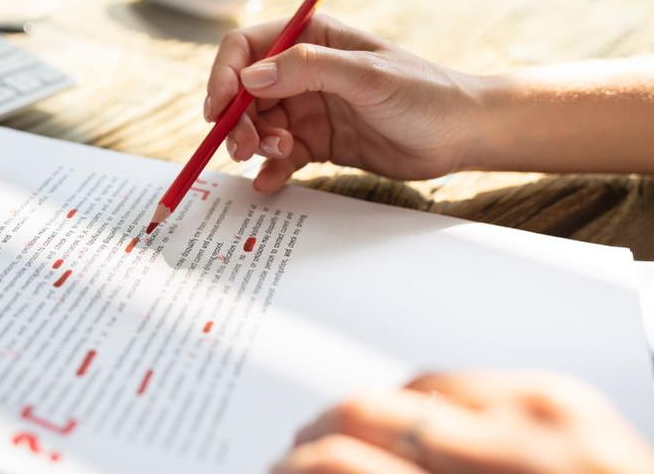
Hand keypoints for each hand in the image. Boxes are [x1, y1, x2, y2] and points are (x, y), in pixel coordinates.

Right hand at [205, 15, 483, 191]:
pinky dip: (270, 170)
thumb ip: (308, 69)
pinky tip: (270, 182)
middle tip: (243, 147)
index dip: (224, 75)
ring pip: (258, 126)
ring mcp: (308, 108)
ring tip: (277, 156)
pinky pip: (279, 156)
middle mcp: (303, 71)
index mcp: (311, 37)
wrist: (460, 136)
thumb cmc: (424, 93)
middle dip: (237, 120)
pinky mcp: (317, 142)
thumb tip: (251, 77)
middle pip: (245, 92)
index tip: (219, 108)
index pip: (246, 47)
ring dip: (255, 144)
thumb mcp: (366, 76)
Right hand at [271, 371, 653, 473]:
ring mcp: (539, 411)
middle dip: (321, 429)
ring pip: (407, 384)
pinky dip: (434, 403)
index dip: (300, 462)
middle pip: (364, 408)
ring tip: (366, 437)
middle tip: (304, 450)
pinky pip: (465, 380)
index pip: (344, 460)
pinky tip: (429, 428)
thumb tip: (326, 466)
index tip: (282, 466)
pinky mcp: (562, 392)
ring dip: (378, 413)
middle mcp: (506, 448)